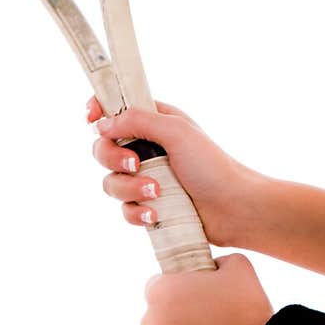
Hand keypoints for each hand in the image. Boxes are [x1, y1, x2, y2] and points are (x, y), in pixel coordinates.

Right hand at [87, 97, 262, 248]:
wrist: (234, 208)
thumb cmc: (212, 165)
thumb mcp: (176, 132)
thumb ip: (138, 121)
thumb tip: (102, 124)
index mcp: (155, 122)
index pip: (116, 109)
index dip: (99, 111)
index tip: (90, 118)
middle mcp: (147, 148)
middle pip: (104, 148)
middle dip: (113, 158)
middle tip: (135, 164)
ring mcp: (146, 178)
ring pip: (111, 182)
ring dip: (130, 189)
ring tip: (157, 193)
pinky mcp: (149, 205)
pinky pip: (124, 209)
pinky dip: (136, 212)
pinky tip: (155, 214)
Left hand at [140, 252, 273, 324]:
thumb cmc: (247, 308)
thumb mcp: (237, 266)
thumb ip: (216, 262)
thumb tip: (212, 268)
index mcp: (162, 291)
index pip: (156, 285)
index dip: (176, 289)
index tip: (193, 296)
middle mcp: (153, 322)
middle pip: (158, 317)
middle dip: (176, 317)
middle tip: (205, 320)